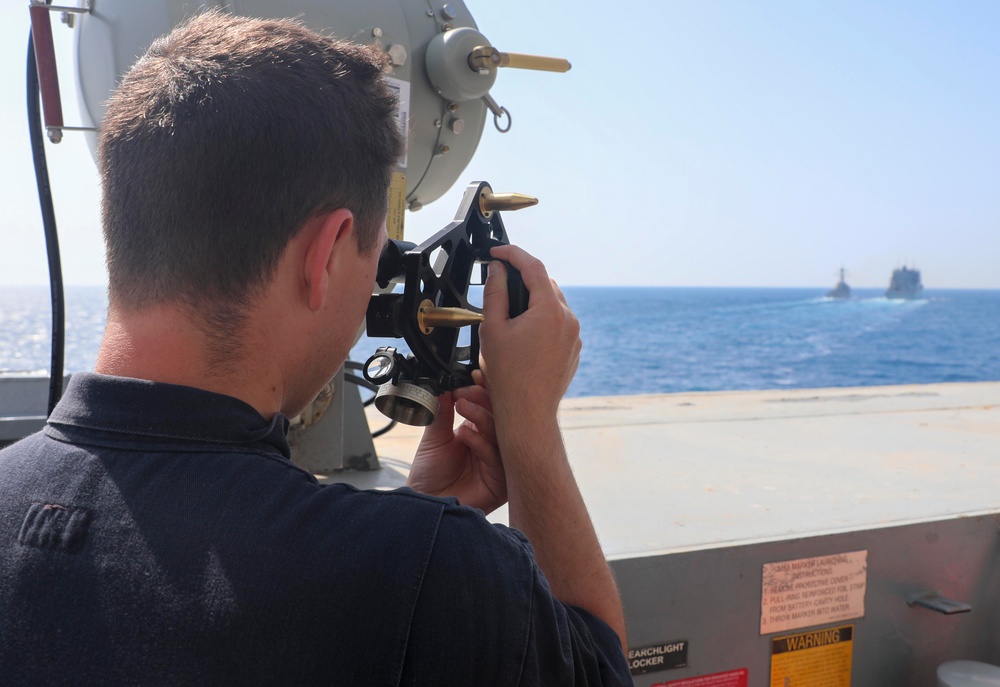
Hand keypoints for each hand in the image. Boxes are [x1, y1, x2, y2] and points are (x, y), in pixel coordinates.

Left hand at [407, 371, 506, 513]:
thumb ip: (443, 411)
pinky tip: (464, 435)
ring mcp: (498, 462)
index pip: (489, 407)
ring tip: (463, 406)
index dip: (484, 390)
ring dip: (482, 416)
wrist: (424, 504)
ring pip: (502, 434)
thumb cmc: (430, 475)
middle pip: (500, 417)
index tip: (474, 376)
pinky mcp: (501, 481)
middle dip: (484, 399)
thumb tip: (445, 386)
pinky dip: (481, 442)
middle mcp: (491, 446)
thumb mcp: (435, 437)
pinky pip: (497, 456)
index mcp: (479, 432)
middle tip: (466, 390)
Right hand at [479, 245, 580, 424]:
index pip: (533, 267)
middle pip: (546, 285)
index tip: (497, 252)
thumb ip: (495, 293)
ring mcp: (574, 336)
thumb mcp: (493, 329)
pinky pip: (560, 325)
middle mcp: (568, 319)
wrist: (528, 412)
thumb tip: (497, 269)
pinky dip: (543, 321)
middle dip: (524, 280)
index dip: (513, 254)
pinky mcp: (574, 349)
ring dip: (534, 302)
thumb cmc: (509, 376)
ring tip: (511, 318)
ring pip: (554, 305)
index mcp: (549, 310)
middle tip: (501, 286)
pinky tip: (525, 338)